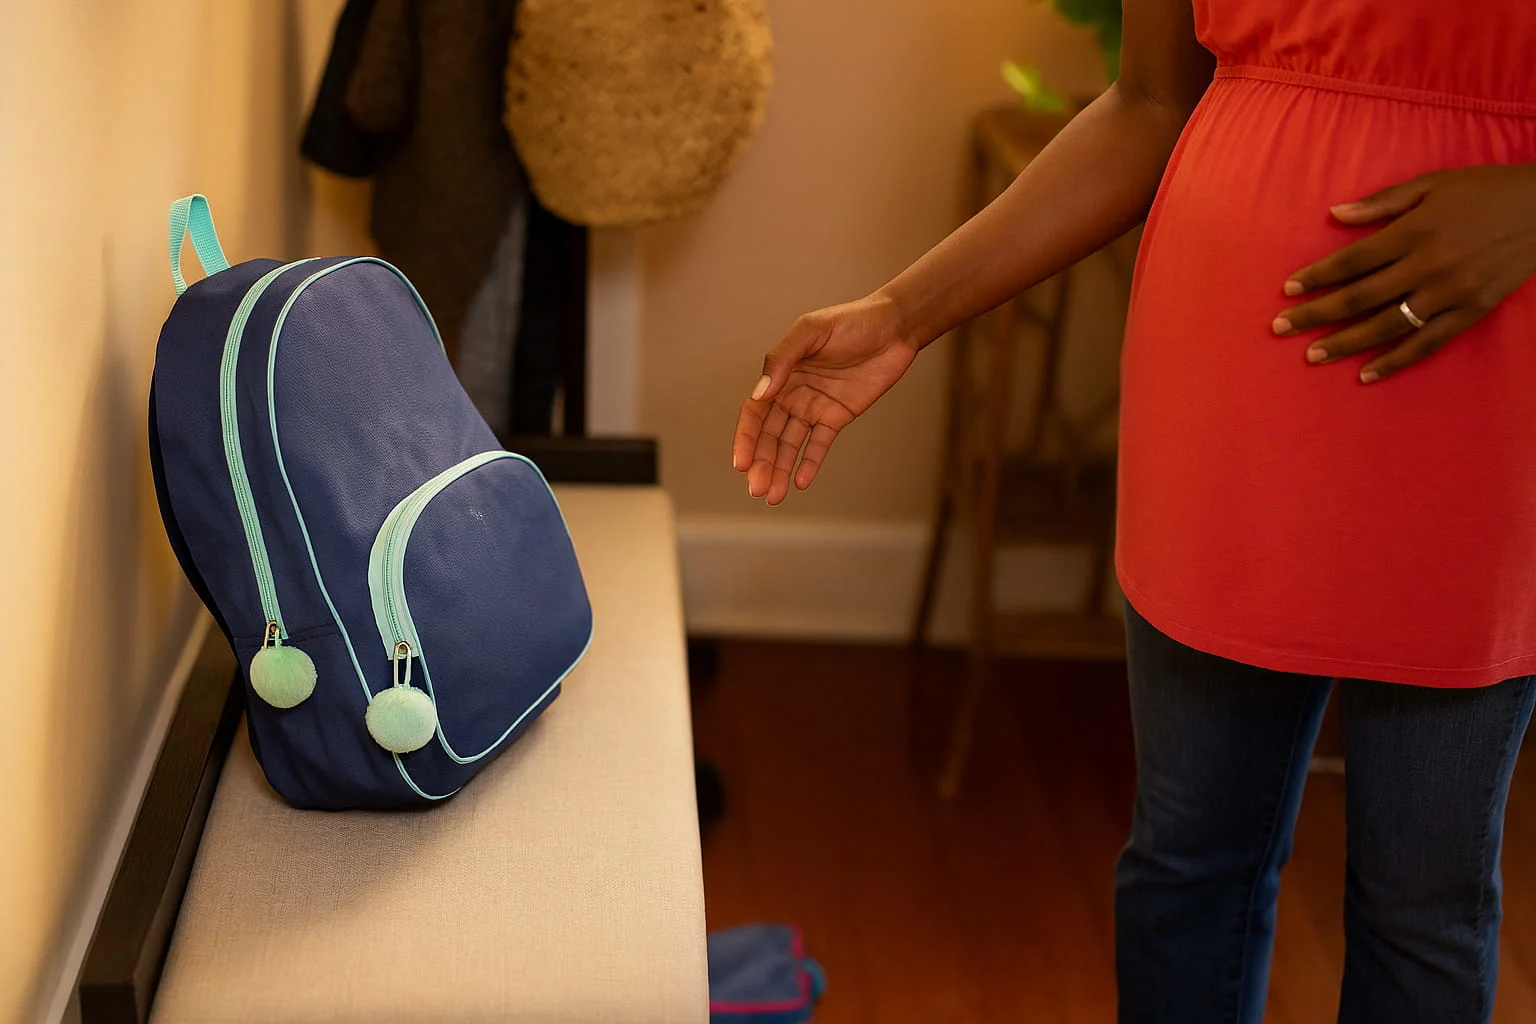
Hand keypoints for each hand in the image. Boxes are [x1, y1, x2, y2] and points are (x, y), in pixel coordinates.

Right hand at [733, 293, 918, 505]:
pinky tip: (801, 482)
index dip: (746, 439)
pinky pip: (820, 444)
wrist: (895, 327)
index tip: (742, 463)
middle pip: (770, 435)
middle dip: (762, 463)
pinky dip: (810, 463)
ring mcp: (815, 406)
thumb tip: (761, 393)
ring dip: (780, 469)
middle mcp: (793, 393)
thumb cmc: (852, 321)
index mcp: (781, 374)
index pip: (755, 413)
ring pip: (791, 444)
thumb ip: (783, 359)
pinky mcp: (838, 416)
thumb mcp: (812, 331)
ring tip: (774, 496)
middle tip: (757, 489)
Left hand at [1273, 164, 1535, 381]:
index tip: (1288, 290)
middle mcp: (1429, 265)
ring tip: (1312, 355)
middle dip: (1316, 313)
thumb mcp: (1433, 184)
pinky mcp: (1471, 312)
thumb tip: (1334, 214)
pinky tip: (1366, 374)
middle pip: (1360, 297)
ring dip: (1346, 342)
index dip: (1318, 276)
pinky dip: (1395, 361)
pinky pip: (1427, 343)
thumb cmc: (1486, 190)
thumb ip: (1382, 202)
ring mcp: (1451, 293)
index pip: (1353, 260)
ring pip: (1387, 325)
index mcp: (1415, 231)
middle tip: (1281, 327)